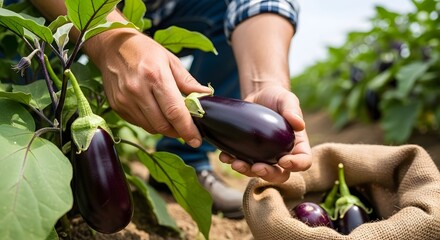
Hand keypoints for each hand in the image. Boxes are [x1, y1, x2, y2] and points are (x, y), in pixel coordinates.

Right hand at [86, 28, 210, 146]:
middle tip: (188, 130)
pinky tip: (155, 112)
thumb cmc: (144, 50)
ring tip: (173, 120)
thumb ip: (188, 82)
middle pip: (162, 125)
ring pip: (151, 128)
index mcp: (155, 76)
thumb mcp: (170, 60)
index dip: (187, 129)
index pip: (174, 111)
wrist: (112, 45)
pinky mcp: (117, 106)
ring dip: (165, 129)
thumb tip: (206, 96)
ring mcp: (124, 100)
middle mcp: (137, 90)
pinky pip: (139, 124)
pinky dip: (151, 123)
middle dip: (178, 132)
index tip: (196, 140)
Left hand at [219, 86, 311, 182]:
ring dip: (246, 171)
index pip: (303, 161)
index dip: (296, 165)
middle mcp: (281, 155)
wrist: (258, 95)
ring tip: (235, 163)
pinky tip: (224, 157)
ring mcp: (263, 156)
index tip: (284, 160)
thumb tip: (299, 124)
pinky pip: (240, 162)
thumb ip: (292, 110)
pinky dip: (231, 161)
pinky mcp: (247, 152)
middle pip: (280, 174)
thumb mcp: (286, 100)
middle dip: (268, 174)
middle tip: (257, 167)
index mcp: (296, 145)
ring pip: (258, 172)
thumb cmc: (277, 98)